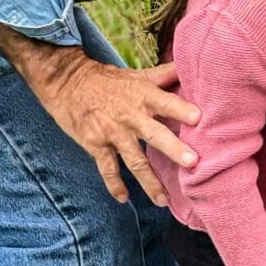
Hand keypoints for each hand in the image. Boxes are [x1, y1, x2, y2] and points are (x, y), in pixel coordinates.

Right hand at [23, 43, 199, 204]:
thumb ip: (166, 75)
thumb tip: (193, 64)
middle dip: (173, 148)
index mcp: (144, 96)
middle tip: (192, 162)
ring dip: (149, 181)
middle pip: (154, 134)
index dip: (181, 109)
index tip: (198, 118)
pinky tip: (123, 198)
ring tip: (164, 200)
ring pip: (134, 160)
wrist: (66, 82)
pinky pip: (107, 168)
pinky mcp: (95, 144)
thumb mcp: (138, 75)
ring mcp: (112, 132)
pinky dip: (114, 184)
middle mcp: (130, 116)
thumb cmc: (110, 81)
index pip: (166, 102)